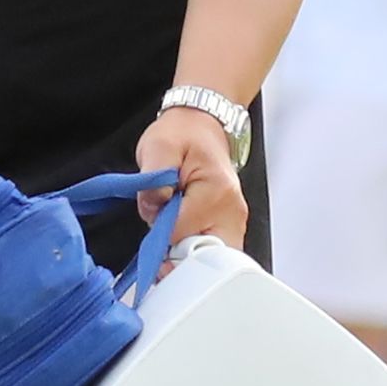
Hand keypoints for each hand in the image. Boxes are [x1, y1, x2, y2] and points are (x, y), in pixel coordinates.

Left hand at [133, 108, 249, 250]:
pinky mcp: (229, 226)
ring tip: (172, 225)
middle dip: (176, 253)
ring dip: (184, 252)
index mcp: (216, 191)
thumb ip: (152, 181)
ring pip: (209, 259)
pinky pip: (211, 251)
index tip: (154, 219)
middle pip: (203, 257)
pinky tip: (181, 231)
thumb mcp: (158, 147)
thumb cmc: (183, 135)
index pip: (181, 234)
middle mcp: (232, 210)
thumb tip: (153, 210)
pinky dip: (192, 249)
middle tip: (162, 232)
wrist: (201, 125)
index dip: (159, 233)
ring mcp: (234, 221)